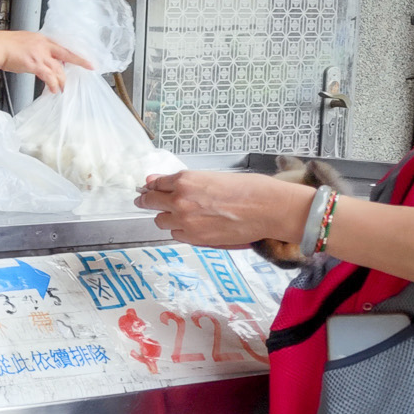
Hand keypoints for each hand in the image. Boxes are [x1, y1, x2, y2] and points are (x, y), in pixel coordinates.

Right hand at [0, 31, 91, 91]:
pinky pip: (48, 76)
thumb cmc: (3, 45)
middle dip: (80, 61)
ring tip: (63, 88)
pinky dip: (53, 84)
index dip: (71, 53)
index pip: (60, 46)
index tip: (79, 57)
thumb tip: (35, 59)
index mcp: (41, 39)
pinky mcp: (34, 64)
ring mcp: (39, 54)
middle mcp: (43, 45)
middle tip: (89, 68)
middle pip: (67, 54)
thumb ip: (32, 49)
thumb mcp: (22, 42)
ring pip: (58, 68)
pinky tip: (54, 89)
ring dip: (62, 80)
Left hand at [135, 170, 311, 249]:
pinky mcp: (195, 237)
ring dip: (167, 217)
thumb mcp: (214, 176)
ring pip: (161, 221)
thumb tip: (157, 181)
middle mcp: (180, 200)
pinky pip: (176, 235)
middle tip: (145, 201)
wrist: (268, 208)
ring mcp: (185, 220)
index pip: (156, 184)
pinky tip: (194, 225)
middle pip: (150, 202)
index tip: (146, 190)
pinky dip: (181, 231)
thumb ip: (184, 181)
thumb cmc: (250, 189)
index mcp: (186, 180)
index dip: (151, 187)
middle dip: (148, 202)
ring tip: (182, 215)